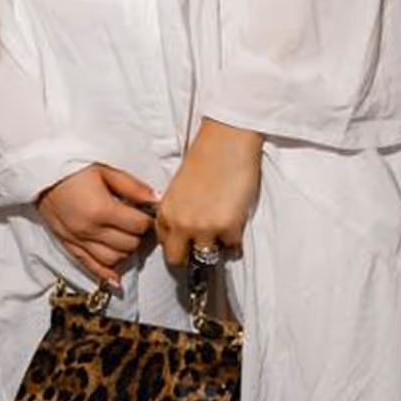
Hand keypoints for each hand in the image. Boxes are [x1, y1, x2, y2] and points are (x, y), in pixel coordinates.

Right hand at [36, 162, 158, 289]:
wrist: (40, 174)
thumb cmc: (72, 169)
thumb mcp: (105, 170)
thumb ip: (132, 187)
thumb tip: (155, 199)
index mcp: (101, 210)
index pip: (137, 226)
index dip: (147, 220)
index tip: (147, 214)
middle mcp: (90, 230)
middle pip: (128, 244)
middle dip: (137, 235)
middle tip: (138, 224)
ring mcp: (78, 241)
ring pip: (113, 259)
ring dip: (124, 251)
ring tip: (126, 238)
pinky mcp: (68, 246)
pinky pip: (90, 266)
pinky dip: (105, 274)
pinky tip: (116, 280)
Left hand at [154, 120, 262, 266]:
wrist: (227, 141)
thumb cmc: (207, 157)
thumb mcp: (180, 188)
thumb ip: (179, 212)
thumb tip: (185, 231)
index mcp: (166, 212)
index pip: (164, 245)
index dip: (178, 244)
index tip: (188, 243)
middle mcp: (180, 223)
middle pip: (177, 259)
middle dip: (191, 256)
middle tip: (204, 246)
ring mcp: (204, 228)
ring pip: (207, 257)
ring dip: (216, 246)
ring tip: (223, 229)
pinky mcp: (228, 227)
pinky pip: (232, 247)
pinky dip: (236, 238)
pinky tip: (236, 220)